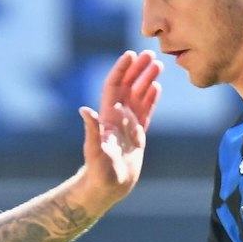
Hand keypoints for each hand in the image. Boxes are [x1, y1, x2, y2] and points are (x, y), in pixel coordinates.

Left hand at [74, 50, 161, 210]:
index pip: (114, 86)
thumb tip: (84, 110)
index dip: (121, 70)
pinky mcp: (137, 135)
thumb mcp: (95, 152)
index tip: (130, 54)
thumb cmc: (99, 173)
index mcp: (108, 117)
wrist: (107, 188)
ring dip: (147, 80)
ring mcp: (128, 125)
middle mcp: (118, 117)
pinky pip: (145, 112)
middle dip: (138, 69)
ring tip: (158, 65)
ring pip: (139, 96)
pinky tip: (156, 87)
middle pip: (129, 87)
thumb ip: (91, 131)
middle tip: (150, 54)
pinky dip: (151, 99)